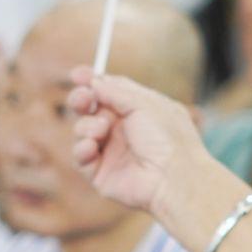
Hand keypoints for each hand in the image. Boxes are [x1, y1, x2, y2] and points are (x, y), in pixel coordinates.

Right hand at [67, 69, 210, 215]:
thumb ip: (115, 90)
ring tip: (102, 129)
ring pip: (82, 130)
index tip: (77, 74)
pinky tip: (92, 145)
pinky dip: (82, 148)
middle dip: (80, 100)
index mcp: (135, 110)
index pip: (107, 92)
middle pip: (89, 109)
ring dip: (86, 125)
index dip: (90, 82)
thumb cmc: (168, 139)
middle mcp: (121, 131)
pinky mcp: (101, 174)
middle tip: (83, 99)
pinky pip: (80, 157)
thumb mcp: (144, 103)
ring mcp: (110, 152)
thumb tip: (93, 81)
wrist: (175, 177)